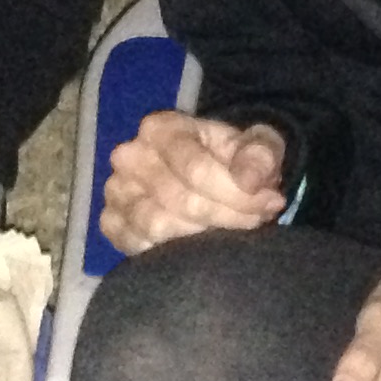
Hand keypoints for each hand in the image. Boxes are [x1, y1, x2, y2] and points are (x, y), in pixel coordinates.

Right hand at [102, 113, 286, 254]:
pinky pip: (135, 246)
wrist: (210, 171)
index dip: (238, 194)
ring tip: (230, 231)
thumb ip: (259, 156)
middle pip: (179, 201)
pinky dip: (168, 251)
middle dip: (227, 217)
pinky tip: (196, 245)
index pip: (197, 170)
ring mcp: (116, 191)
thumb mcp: (258, 145)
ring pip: (157, 226)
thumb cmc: (233, 158)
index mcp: (160, 128)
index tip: (270, 203)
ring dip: (201, 237)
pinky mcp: (111, 222)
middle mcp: (129, 157)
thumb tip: (250, 180)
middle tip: (257, 221)